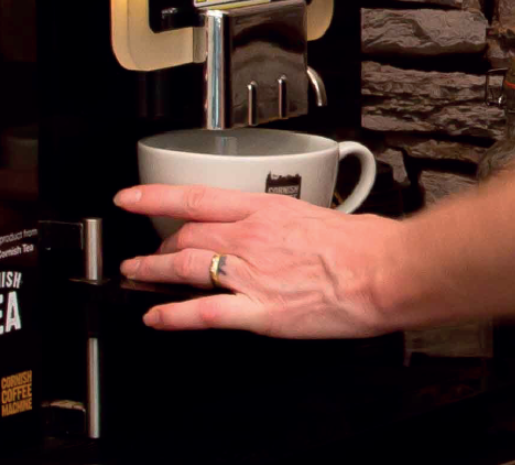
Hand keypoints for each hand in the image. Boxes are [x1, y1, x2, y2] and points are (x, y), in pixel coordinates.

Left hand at [112, 183, 404, 337]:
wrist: (384, 271)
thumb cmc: (363, 246)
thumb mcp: (317, 215)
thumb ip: (287, 222)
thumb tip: (281, 228)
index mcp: (265, 209)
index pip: (195, 198)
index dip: (154, 198)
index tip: (130, 199)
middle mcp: (250, 238)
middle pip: (185, 237)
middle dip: (158, 246)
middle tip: (146, 254)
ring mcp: (250, 275)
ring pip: (183, 269)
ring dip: (151, 273)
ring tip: (135, 277)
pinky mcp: (258, 311)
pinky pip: (204, 313)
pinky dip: (173, 316)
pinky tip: (155, 317)